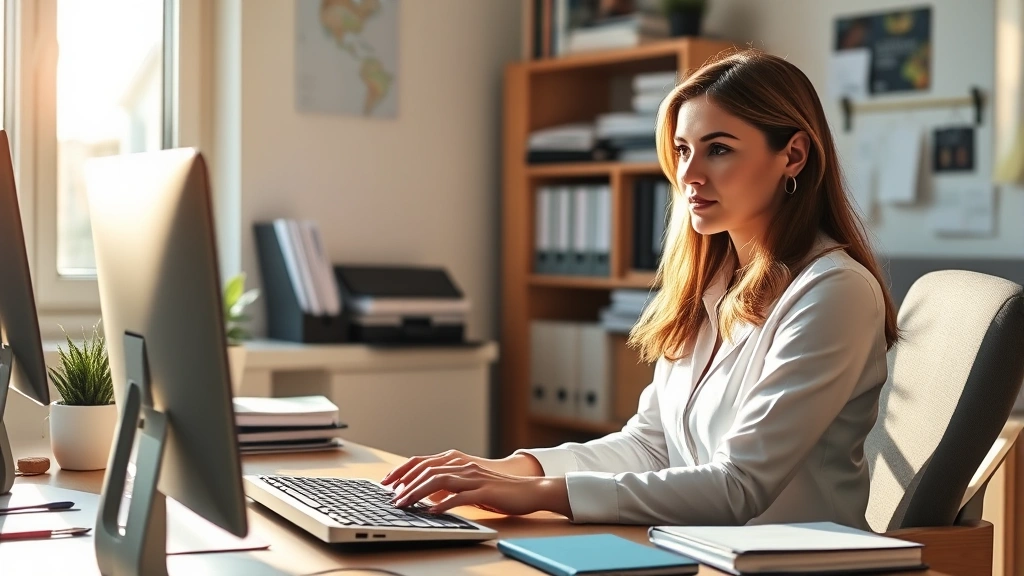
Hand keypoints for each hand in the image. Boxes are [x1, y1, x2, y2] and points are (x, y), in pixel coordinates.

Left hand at [381, 449, 542, 496]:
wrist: (528, 490)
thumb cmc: (498, 491)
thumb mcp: (469, 485)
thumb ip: (450, 485)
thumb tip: (427, 494)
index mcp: (458, 463)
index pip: (424, 462)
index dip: (403, 471)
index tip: (387, 482)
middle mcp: (463, 466)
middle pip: (427, 470)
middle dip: (405, 483)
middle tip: (391, 497)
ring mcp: (474, 477)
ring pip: (439, 481)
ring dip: (418, 492)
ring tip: (405, 504)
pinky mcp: (484, 491)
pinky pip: (460, 496)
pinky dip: (444, 503)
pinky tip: (433, 511)